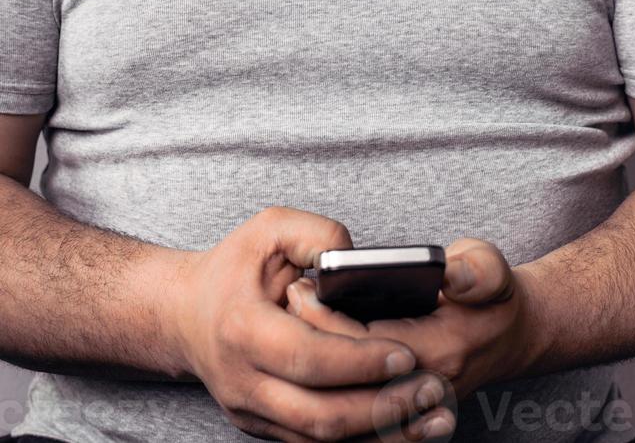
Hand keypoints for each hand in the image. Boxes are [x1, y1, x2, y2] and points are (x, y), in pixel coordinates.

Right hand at [167, 206, 450, 441]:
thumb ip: (318, 236)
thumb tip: (360, 261)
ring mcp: (251, 411)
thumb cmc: (232, 267)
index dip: (360, 361)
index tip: (406, 354)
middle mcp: (243, 381)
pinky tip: (403, 428)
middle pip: (320, 415)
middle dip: (383, 408)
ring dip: (381, 434)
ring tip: (433, 417)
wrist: (185, 314)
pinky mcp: (263, 426)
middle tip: (432, 390)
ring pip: (321, 441)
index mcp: (243, 328)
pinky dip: (361, 440)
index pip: (308, 358)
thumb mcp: (270, 229)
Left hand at [285, 238, 543, 417]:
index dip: (327, 317)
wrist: (509, 336)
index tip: (302, 286)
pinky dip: (326, 384)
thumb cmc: (494, 296)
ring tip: (291, 319)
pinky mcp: (401, 409)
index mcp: (441, 350)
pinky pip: (353, 411)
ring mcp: (411, 404)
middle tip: (288, 296)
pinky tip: (306, 355)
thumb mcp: (490, 269)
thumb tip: (450, 275)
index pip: (366, 342)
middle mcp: (421, 385)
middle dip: (310, 336)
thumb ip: (475, 270)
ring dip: (313, 362)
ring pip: (345, 396)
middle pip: (346, 373)